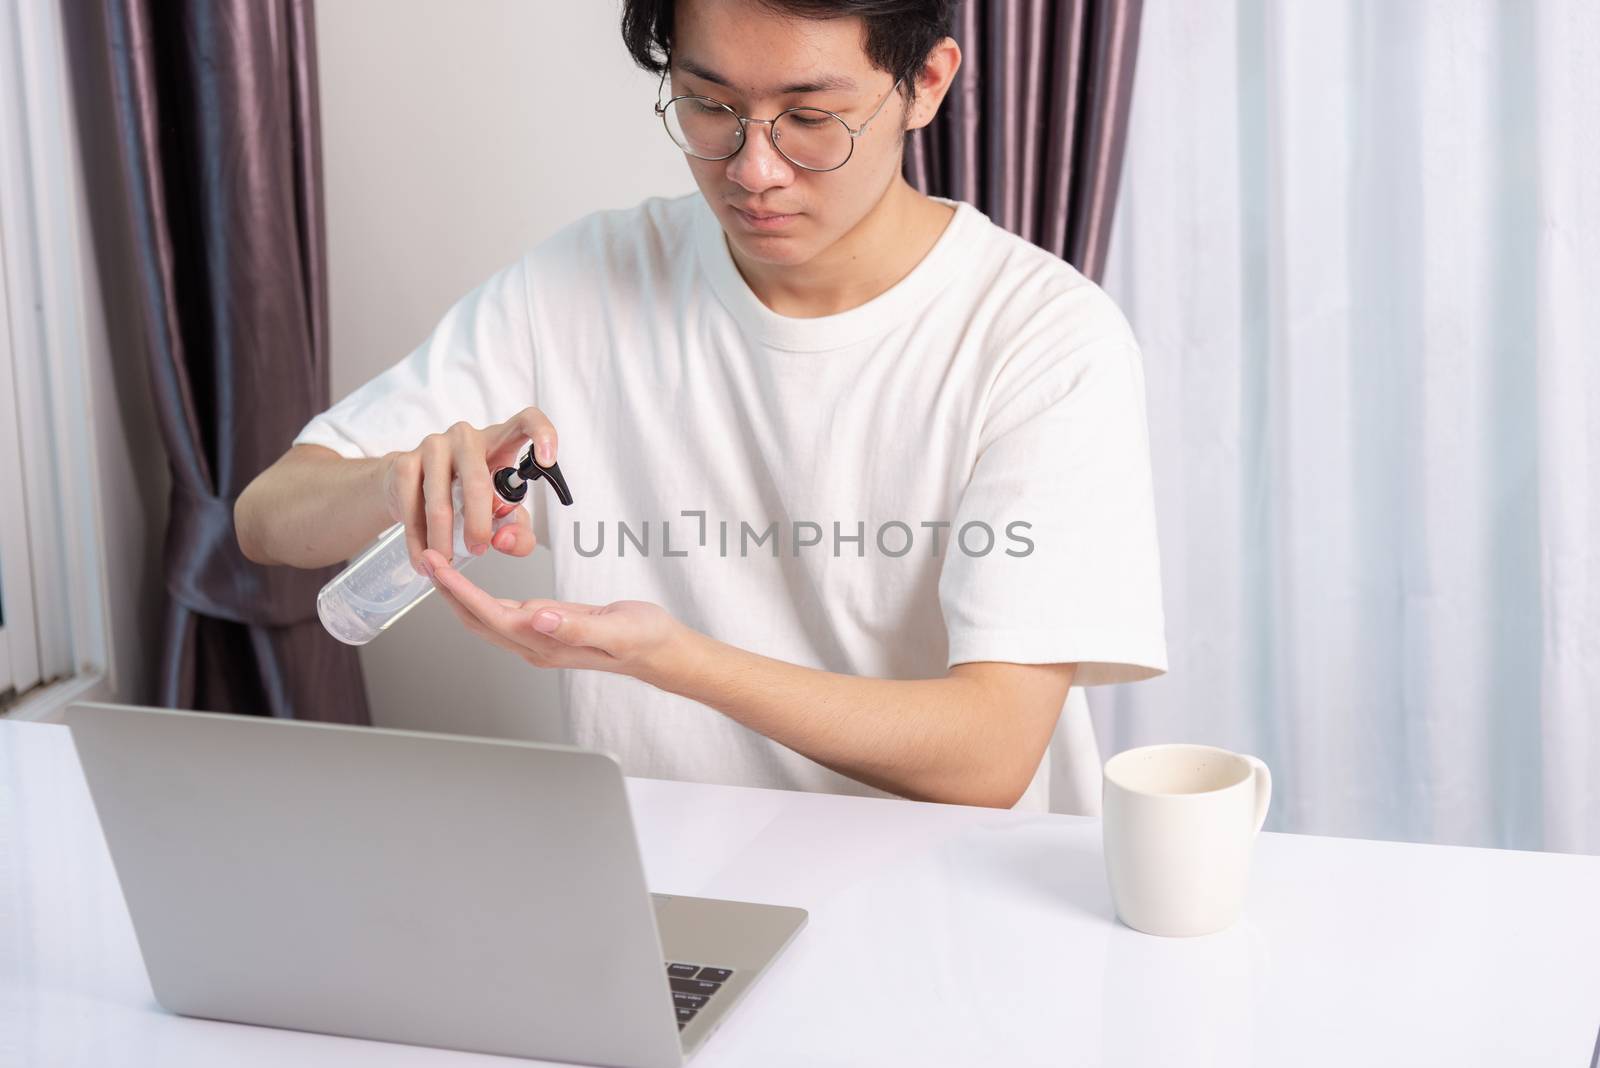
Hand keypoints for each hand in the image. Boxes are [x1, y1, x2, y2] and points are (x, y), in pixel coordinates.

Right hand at [378, 406, 557, 571]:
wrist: (409, 484)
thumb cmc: (464, 495)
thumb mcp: (500, 514)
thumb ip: (517, 532)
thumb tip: (506, 542)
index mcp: (499, 441)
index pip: (526, 421)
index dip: (542, 435)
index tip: (548, 461)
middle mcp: (467, 437)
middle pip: (477, 481)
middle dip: (477, 523)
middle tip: (478, 549)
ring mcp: (434, 446)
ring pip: (441, 499)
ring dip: (443, 537)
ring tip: (446, 561)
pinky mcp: (405, 462)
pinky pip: (412, 507)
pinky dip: (418, 539)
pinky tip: (423, 555)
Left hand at [420, 548, 696, 684]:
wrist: (662, 652)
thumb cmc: (645, 639)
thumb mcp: (616, 628)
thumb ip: (575, 626)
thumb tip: (537, 617)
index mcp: (546, 642)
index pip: (491, 616)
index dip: (460, 591)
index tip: (439, 567)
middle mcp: (536, 644)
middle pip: (477, 620)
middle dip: (448, 591)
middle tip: (426, 558)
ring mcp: (540, 638)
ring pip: (486, 618)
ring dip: (459, 594)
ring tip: (440, 566)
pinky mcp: (547, 629)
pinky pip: (502, 614)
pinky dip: (480, 597)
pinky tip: (474, 584)